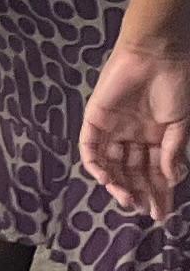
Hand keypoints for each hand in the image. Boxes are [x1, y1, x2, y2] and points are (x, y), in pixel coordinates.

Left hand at [80, 40, 189, 216]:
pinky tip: (107, 180)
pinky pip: (90, 148)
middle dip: (139, 193)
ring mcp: (113, 129)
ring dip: (118, 184)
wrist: (157, 57)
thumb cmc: (174, 87)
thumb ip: (173, 153)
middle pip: (132, 172)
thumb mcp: (180, 125)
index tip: (162, 213)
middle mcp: (132, 136)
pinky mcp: (94, 120)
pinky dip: (96, 165)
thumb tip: (169, 180)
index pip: (153, 172)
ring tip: (128, 200)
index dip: (158, 193)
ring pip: (111, 165)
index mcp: (155, 138)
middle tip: (144, 211)